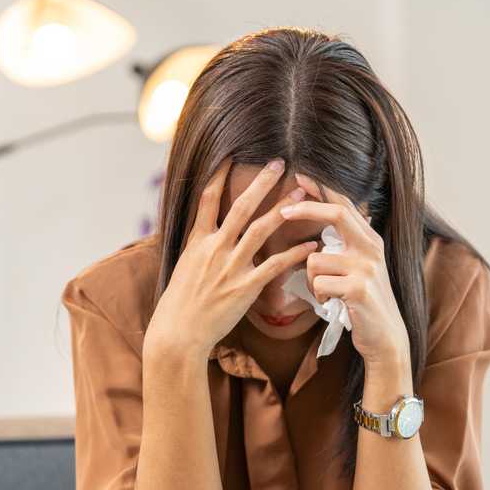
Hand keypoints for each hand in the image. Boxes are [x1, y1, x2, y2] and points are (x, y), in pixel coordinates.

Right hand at [145, 158, 319, 358]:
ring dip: (282, 210)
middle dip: (260, 183)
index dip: (219, 175)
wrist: (178, 334)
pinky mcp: (245, 287)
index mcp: (196, 241)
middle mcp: (213, 249)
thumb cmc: (180, 305)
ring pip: (259, 230)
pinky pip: (275, 265)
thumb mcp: (184, 268)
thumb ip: (200, 249)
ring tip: (301, 194)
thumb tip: (208, 235)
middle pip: (239, 207)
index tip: (232, 155)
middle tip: (279, 163)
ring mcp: (230, 267)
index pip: (207, 199)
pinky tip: (311, 244)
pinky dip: (294, 254)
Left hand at [280, 173, 409, 367]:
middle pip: (337, 215)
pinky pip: (319, 283)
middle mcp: (372, 248)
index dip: (321, 189)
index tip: (299, 176)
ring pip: (316, 259)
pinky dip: (318, 295)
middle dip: (305, 209)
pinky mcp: (359, 289)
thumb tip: (324, 220)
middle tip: (282, 212)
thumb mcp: (361, 267)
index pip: (345, 205)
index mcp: (370, 240)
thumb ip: (346, 244)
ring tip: (327, 293)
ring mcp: (367, 268)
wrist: (385, 337)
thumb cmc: (365, 303)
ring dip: (312, 279)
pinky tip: (332, 303)